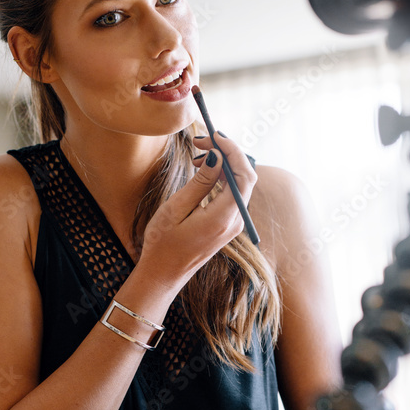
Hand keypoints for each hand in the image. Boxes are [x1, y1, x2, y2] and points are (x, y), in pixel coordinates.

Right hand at [139, 131, 256, 291]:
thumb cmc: (163, 243)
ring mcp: (233, 224)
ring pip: (240, 184)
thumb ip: (200, 182)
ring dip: (224, 164)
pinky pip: (232, 194)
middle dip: (228, 153)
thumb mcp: (177, 208)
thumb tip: (218, 157)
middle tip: (202, 142)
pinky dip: (222, 178)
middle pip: (246, 178)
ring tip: (197, 155)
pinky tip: (203, 170)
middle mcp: (235, 221)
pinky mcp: (227, 225)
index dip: (233, 150)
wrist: (163, 274)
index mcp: (224, 218)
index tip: (214, 135)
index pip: (243, 176)